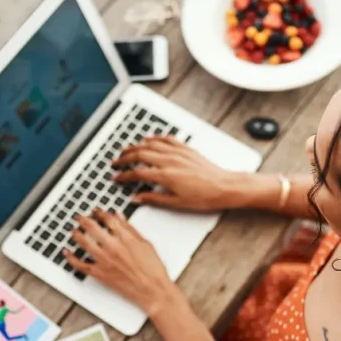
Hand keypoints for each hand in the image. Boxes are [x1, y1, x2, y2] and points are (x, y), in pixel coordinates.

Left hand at [63, 208, 178, 314]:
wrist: (152, 290)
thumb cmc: (153, 269)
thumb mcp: (145, 244)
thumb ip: (130, 229)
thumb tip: (119, 216)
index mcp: (126, 238)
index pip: (108, 220)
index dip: (100, 213)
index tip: (96, 210)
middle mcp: (113, 247)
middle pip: (93, 228)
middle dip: (84, 220)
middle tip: (79, 216)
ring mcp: (105, 261)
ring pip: (84, 243)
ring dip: (76, 234)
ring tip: (73, 230)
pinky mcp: (100, 274)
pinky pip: (81, 265)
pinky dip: (71, 258)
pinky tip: (66, 252)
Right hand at [112, 136, 246, 210]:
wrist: (225, 186)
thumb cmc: (204, 196)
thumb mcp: (176, 203)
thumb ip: (153, 199)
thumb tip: (137, 198)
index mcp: (166, 175)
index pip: (137, 173)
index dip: (123, 176)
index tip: (116, 178)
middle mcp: (170, 160)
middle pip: (140, 154)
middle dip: (124, 158)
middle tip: (115, 162)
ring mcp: (178, 152)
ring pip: (151, 144)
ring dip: (136, 146)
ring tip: (126, 150)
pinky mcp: (186, 149)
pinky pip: (167, 139)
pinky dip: (155, 138)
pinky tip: (149, 139)